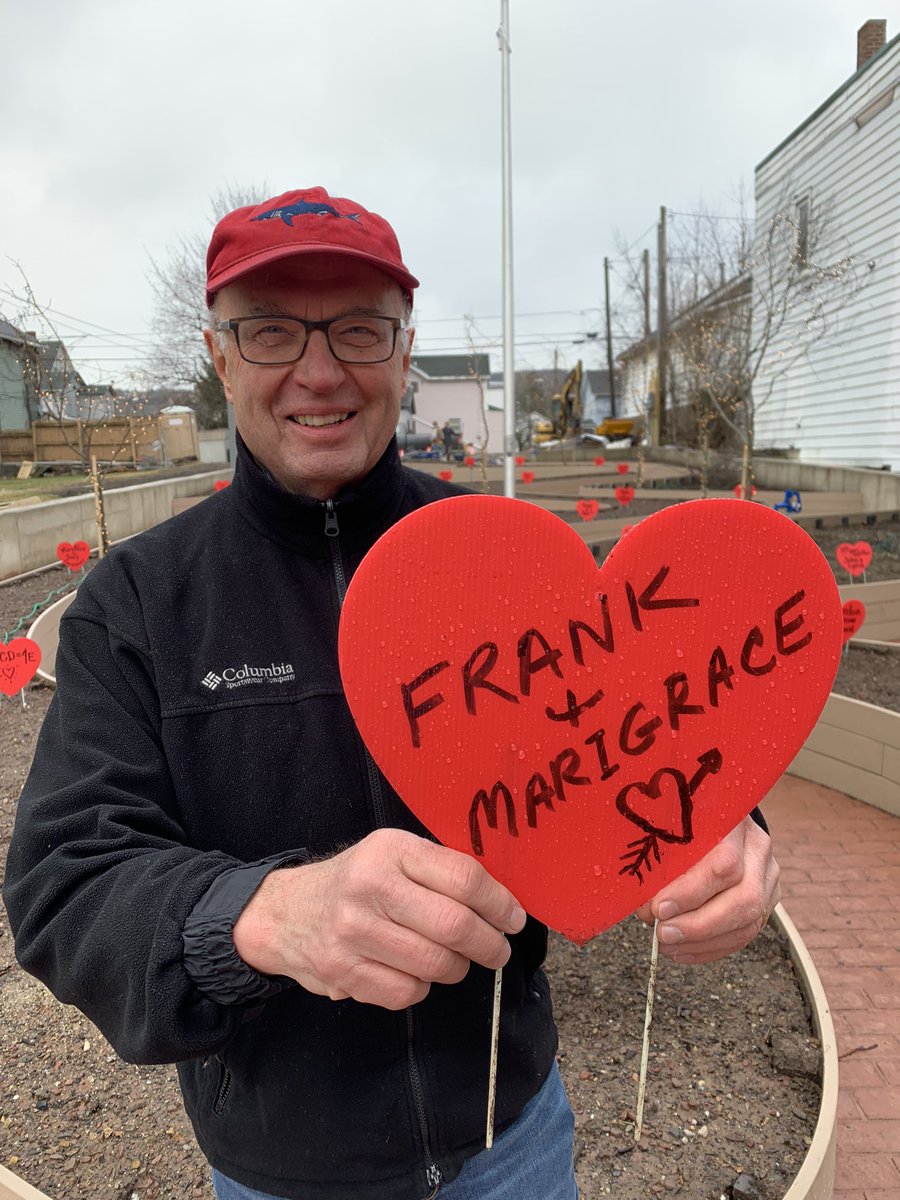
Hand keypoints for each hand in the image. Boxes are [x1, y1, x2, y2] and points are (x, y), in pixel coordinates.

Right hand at [233, 828, 525, 1008]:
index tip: (514, 919)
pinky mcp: (343, 971)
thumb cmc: (355, 881)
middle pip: (455, 926)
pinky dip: (421, 987)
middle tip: (497, 950)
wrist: (285, 912)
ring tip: (454, 960)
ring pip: (436, 964)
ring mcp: (354, 931)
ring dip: (456, 968)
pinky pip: (408, 992)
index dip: (500, 904)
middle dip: (489, 944)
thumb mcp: (392, 855)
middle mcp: (371, 887)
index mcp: (390, 850)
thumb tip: (500, 902)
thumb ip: (438, 870)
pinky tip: (413, 971)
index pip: (464, 878)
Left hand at [634, 815, 780, 963]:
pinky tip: (683, 951)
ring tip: (668, 946)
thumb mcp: (670, 829)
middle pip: (744, 899)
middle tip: (663, 934)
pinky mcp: (767, 901)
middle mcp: (758, 850)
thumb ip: (660, 864)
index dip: (691, 892)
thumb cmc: (684, 823)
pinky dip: (711, 948)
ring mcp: (768, 877)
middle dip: (699, 925)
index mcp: (735, 824)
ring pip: (747, 922)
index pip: (724, 864)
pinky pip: (744, 934)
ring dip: (703, 942)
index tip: (659, 908)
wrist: (715, 816)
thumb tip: (647, 910)